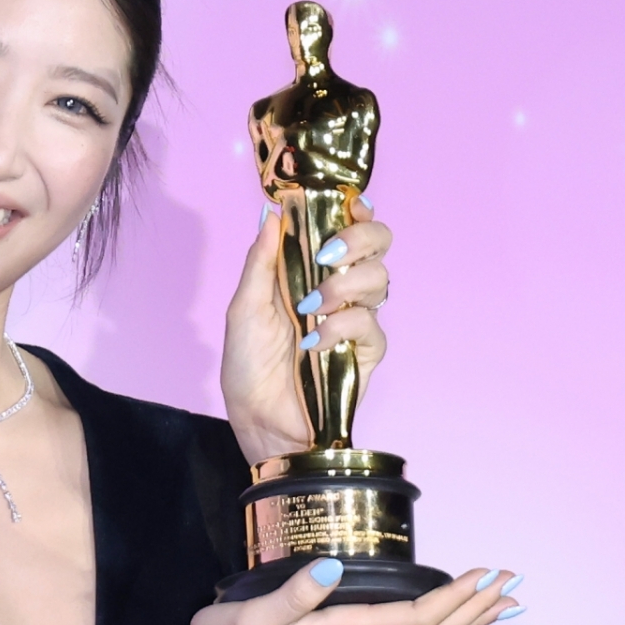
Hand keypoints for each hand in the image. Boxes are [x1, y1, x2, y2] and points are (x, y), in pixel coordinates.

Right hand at [182, 559, 520, 624]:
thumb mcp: (252, 618)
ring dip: (465, 620)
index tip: (486, 573)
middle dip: (475, 609)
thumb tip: (328, 568)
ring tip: (500, 603)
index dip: (455, 598)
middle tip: (513, 582)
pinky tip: (446, 618)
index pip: (416, 618)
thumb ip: (292, 597)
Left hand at [221, 198, 391, 464]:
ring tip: (312, 306)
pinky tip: (315, 341)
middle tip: (329, 253)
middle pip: (378, 244)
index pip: (348, 227)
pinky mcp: (365, 353)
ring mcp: (355, 320)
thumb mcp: (244, 308)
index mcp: (311, 271)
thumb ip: (261, 262)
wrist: (257, 420)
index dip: (355, 210)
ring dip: (346, 283)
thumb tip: (272, 213)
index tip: (347, 204)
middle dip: (360, 237)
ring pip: (380, 279)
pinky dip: (342, 326)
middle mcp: (339, 289)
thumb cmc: (247, 367)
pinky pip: (371, 325)